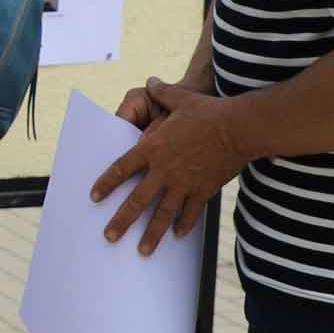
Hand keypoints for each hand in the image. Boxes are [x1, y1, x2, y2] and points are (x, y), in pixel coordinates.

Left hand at [91, 77, 243, 254]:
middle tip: (109, 236)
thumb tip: (151, 81)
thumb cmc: (209, 111)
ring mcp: (184, 183)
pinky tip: (177, 235)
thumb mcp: (181, 98)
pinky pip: (191, 212)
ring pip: (163, 214)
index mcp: (153, 148)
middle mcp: (164, 170)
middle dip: (121, 220)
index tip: (94, 197)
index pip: (122, 168)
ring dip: (151, 234)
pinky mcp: (204, 190)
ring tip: (142, 251)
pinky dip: (184, 225)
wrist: (239, 127)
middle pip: (137, 200)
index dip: (107, 183)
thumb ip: (162, 92)